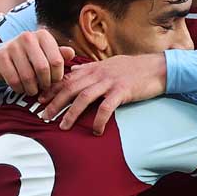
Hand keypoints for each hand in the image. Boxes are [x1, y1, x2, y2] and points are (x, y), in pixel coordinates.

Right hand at [0, 30, 73, 95]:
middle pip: (43, 69)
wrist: (2, 56)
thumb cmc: (32, 57)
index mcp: (43, 35)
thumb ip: (60, 55)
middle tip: (44, 87)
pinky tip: (21, 88)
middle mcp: (27, 37)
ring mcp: (12, 46)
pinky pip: (14, 81)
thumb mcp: (47, 54)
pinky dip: (19, 89)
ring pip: (28, 77)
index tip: (54, 81)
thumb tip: (71, 53)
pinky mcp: (0, 57)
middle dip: (45, 83)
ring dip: (32, 89)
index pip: (57, 61)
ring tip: (33, 89)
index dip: (57, 76)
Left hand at [39, 53, 167, 133]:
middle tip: (43, 117)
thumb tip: (73, 71)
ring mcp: (110, 82)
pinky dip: (98, 119)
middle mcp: (98, 74)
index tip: (39, 101)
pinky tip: (95, 131)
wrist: (157, 68)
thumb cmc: (133, 68)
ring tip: (63, 126)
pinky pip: (106, 107)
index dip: (51, 90)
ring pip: (84, 97)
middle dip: (55, 103)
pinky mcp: (122, 91)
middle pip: (70, 88)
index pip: (66, 79)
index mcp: (93, 68)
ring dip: (71, 113)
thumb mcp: (108, 64)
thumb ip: (90, 69)